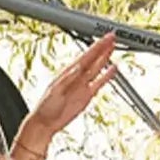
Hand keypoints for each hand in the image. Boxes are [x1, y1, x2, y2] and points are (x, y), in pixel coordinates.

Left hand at [17, 35, 120, 151]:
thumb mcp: (55, 92)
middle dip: (102, 47)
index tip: (104, 38)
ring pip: (96, 68)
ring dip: (104, 58)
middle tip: (112, 37)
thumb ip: (67, 80)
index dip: (96, 46)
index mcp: (67, 73)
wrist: (45, 123)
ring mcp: (82, 85)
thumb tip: (77, 68)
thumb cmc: (45, 107)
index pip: (85, 56)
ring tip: (113, 47)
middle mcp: (76, 77)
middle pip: (92, 59)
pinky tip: (113, 69)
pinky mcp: (86, 95)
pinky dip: (107, 76)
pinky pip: (99, 83)